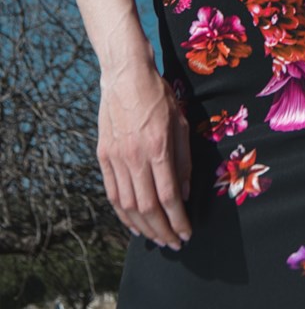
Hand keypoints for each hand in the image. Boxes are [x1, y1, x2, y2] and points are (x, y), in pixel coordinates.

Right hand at [97, 61, 191, 249]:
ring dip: (143, 227)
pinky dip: (122, 213)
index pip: (168, 196)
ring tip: (156, 238)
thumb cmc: (158, 95)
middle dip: (162, 230)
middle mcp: (134, 156)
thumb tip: (184, 193)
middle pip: (147, 207)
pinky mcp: (103, 156)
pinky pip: (112, 193)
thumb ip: (183, 160)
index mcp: (157, 147)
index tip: (186, 233)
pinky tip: (134, 223)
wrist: (125, 74)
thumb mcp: (181, 122)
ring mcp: (116, 157)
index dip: (178, 220)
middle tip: (174, 243)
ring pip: (127, 205)